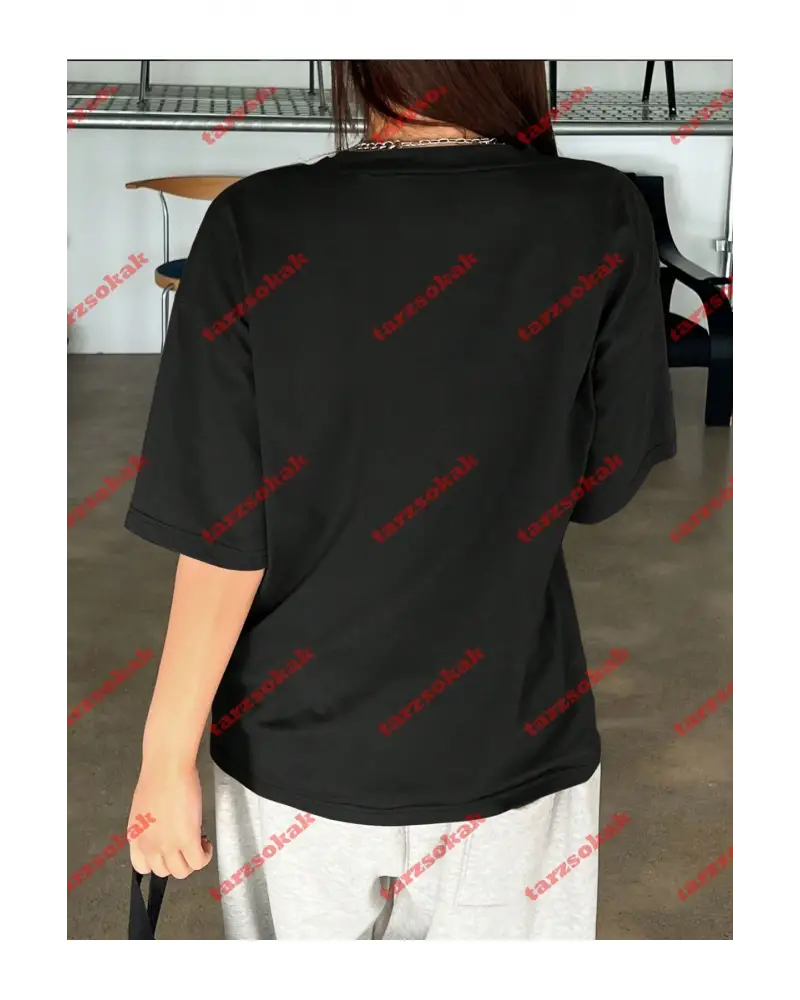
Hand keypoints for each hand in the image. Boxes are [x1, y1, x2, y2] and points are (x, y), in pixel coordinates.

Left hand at [128, 761, 212, 878]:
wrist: (167, 767)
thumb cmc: (157, 778)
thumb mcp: (143, 809)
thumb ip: (150, 827)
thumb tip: (164, 831)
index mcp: (136, 837)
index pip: (142, 867)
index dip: (159, 861)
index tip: (169, 850)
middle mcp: (149, 846)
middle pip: (164, 872)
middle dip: (177, 860)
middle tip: (187, 844)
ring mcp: (168, 845)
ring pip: (182, 871)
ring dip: (192, 860)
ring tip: (198, 843)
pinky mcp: (188, 839)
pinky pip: (199, 862)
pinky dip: (205, 856)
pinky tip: (206, 843)